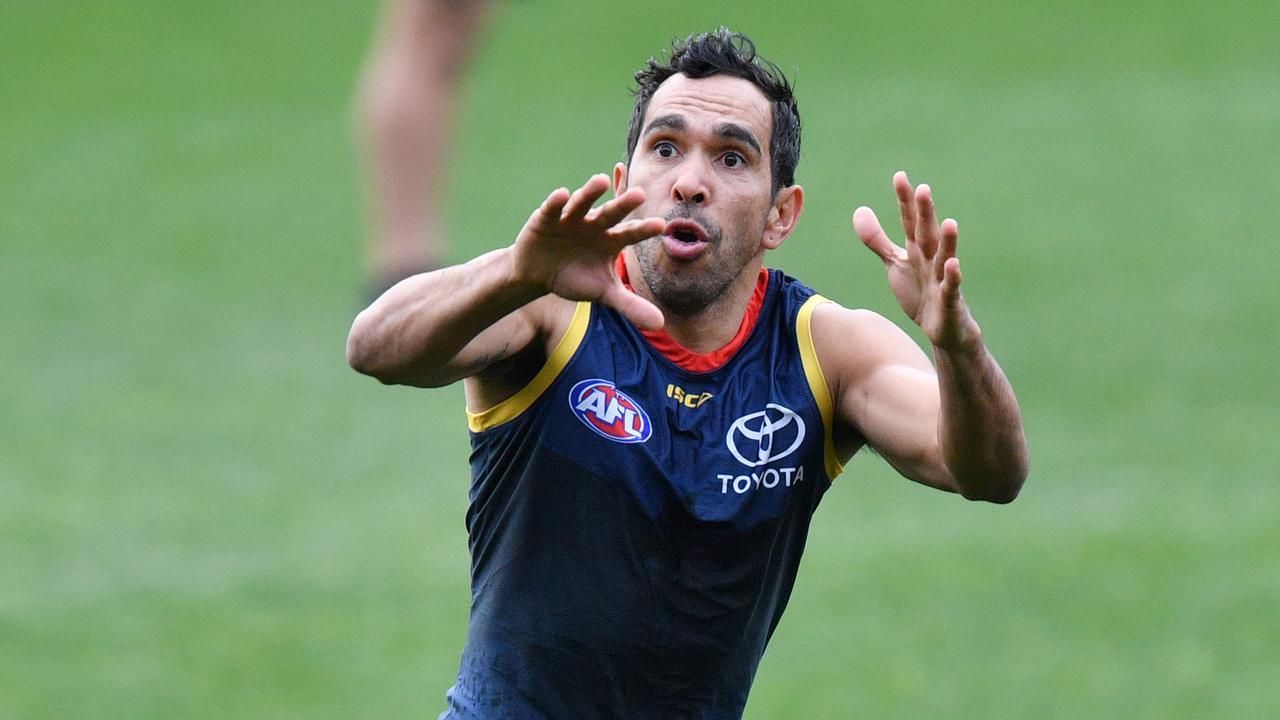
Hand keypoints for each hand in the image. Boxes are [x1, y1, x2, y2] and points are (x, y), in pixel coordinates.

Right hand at [511, 174, 666, 328]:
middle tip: (640, 194)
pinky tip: (562, 194)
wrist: (538, 275)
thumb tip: (660, 324)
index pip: (631, 233)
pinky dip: (556, 202)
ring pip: (583, 202)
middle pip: (611, 213)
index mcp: (611, 239)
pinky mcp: (546, 217)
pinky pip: (552, 208)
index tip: (661, 226)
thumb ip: (630, 305)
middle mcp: (594, 224)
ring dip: (590, 192)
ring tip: (601, 181)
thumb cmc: (576, 277)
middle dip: (623, 204)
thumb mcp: (604, 292)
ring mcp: (571, 218)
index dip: (644, 229)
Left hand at [852, 171, 980, 351]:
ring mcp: (941, 279)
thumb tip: (859, 210)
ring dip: (948, 242)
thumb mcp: (895, 263)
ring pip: (945, 257)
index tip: (900, 176)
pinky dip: (952, 277)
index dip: (905, 201)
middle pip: (927, 233)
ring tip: (950, 223)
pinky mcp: (949, 301)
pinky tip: (953, 264)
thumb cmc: (921, 292)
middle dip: (926, 213)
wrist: (942, 330)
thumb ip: (877, 239)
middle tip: (923, 189)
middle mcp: (931, 259)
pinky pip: (950, 288)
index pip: (909, 221)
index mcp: (917, 249)